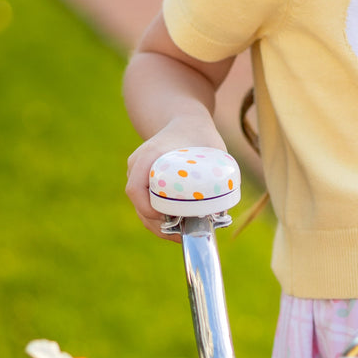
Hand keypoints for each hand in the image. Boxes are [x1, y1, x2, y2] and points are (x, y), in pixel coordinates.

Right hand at [126, 116, 226, 239]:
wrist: (185, 122)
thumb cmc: (200, 135)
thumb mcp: (211, 149)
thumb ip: (217, 173)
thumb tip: (222, 209)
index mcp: (149, 155)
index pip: (135, 188)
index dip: (147, 208)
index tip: (167, 218)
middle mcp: (138, 166)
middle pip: (139, 205)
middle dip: (159, 226)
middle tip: (183, 235)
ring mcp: (139, 176)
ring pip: (143, 210)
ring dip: (160, 227)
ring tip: (184, 235)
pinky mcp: (145, 184)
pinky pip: (148, 206)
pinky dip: (161, 220)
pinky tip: (179, 229)